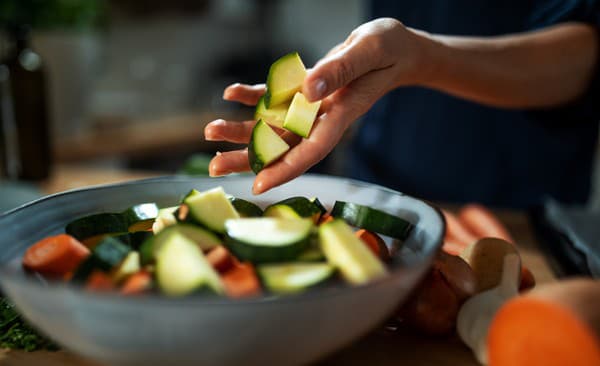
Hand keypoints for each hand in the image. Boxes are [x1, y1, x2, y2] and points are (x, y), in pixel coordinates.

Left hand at [205, 18, 434, 193]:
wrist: (396, 49)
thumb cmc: (390, 48)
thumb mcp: (370, 51)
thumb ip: (341, 70)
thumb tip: (309, 90)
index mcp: (342, 113)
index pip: (312, 149)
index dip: (285, 169)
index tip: (258, 185)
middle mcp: (323, 116)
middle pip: (283, 145)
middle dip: (249, 157)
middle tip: (214, 167)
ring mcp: (313, 105)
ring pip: (274, 125)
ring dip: (242, 130)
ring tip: (210, 132)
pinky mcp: (306, 90)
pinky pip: (276, 98)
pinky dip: (253, 96)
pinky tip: (230, 93)